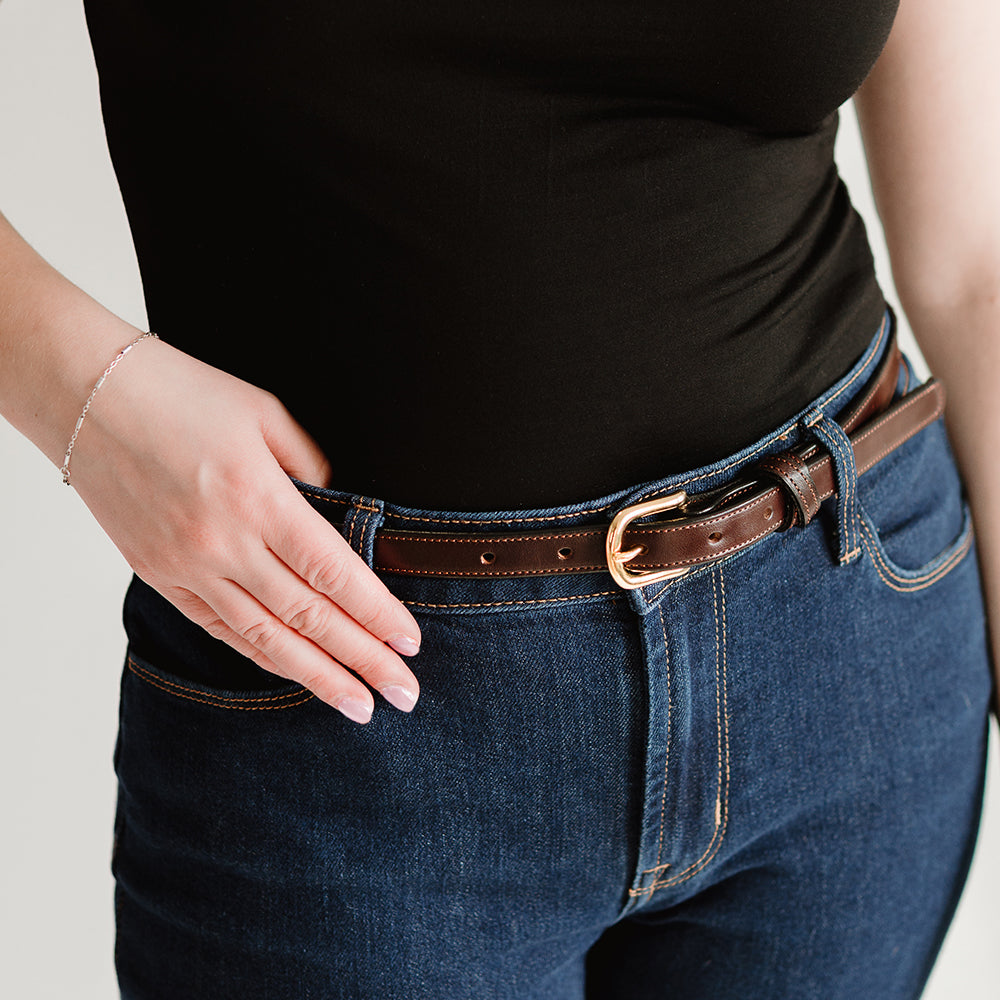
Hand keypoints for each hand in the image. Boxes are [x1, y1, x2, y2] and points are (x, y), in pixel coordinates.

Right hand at [67, 335, 421, 723]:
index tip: (410, 644)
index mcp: (258, 497)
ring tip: (357, 705)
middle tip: (403, 694)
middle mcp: (223, 542)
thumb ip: (312, 467)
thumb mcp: (265, 413)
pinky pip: (218, 628)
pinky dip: (261, 656)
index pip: (333, 573)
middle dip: (362, 660)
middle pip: (308, 617)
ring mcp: (187, 565)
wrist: (86, 395)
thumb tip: (343, 510)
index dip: (377, 614)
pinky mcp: (159, 574)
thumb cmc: (180, 392)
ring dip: (317, 676)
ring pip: (264, 636)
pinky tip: (293, 675)